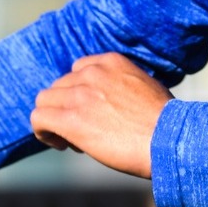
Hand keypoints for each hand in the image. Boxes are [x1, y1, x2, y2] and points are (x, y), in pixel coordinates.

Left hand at [30, 53, 169, 178]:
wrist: (168, 140)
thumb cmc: (164, 124)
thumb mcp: (144, 88)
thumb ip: (121, 87)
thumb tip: (108, 107)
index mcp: (111, 62)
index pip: (78, 70)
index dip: (79, 93)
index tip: (90, 112)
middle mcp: (92, 73)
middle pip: (59, 87)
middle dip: (67, 108)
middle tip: (84, 132)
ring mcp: (79, 95)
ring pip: (44, 100)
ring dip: (53, 119)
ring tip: (70, 140)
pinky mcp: (71, 120)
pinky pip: (39, 118)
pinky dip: (43, 131)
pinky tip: (60, 144)